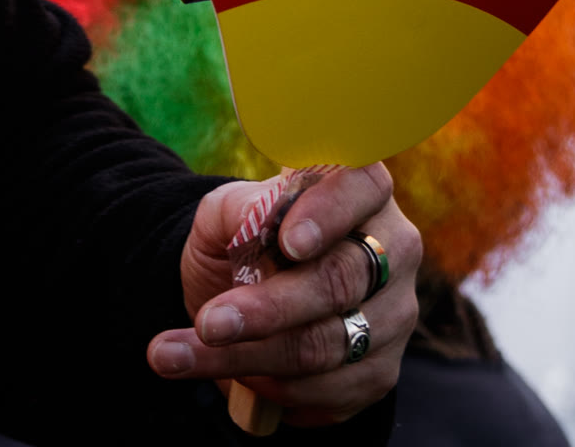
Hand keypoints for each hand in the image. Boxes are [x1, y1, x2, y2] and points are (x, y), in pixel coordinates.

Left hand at [148, 166, 420, 423]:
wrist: (242, 293)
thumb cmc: (242, 237)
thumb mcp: (225, 212)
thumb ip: (242, 209)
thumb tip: (260, 222)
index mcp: (358, 188)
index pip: (361, 184)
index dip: (328, 212)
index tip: (287, 242)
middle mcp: (392, 249)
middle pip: (341, 280)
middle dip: (269, 308)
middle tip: (208, 324)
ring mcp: (395, 315)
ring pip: (328, 343)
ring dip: (249, 357)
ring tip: (179, 356)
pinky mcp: (381, 371)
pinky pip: (330, 389)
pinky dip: (271, 389)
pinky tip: (226, 380)